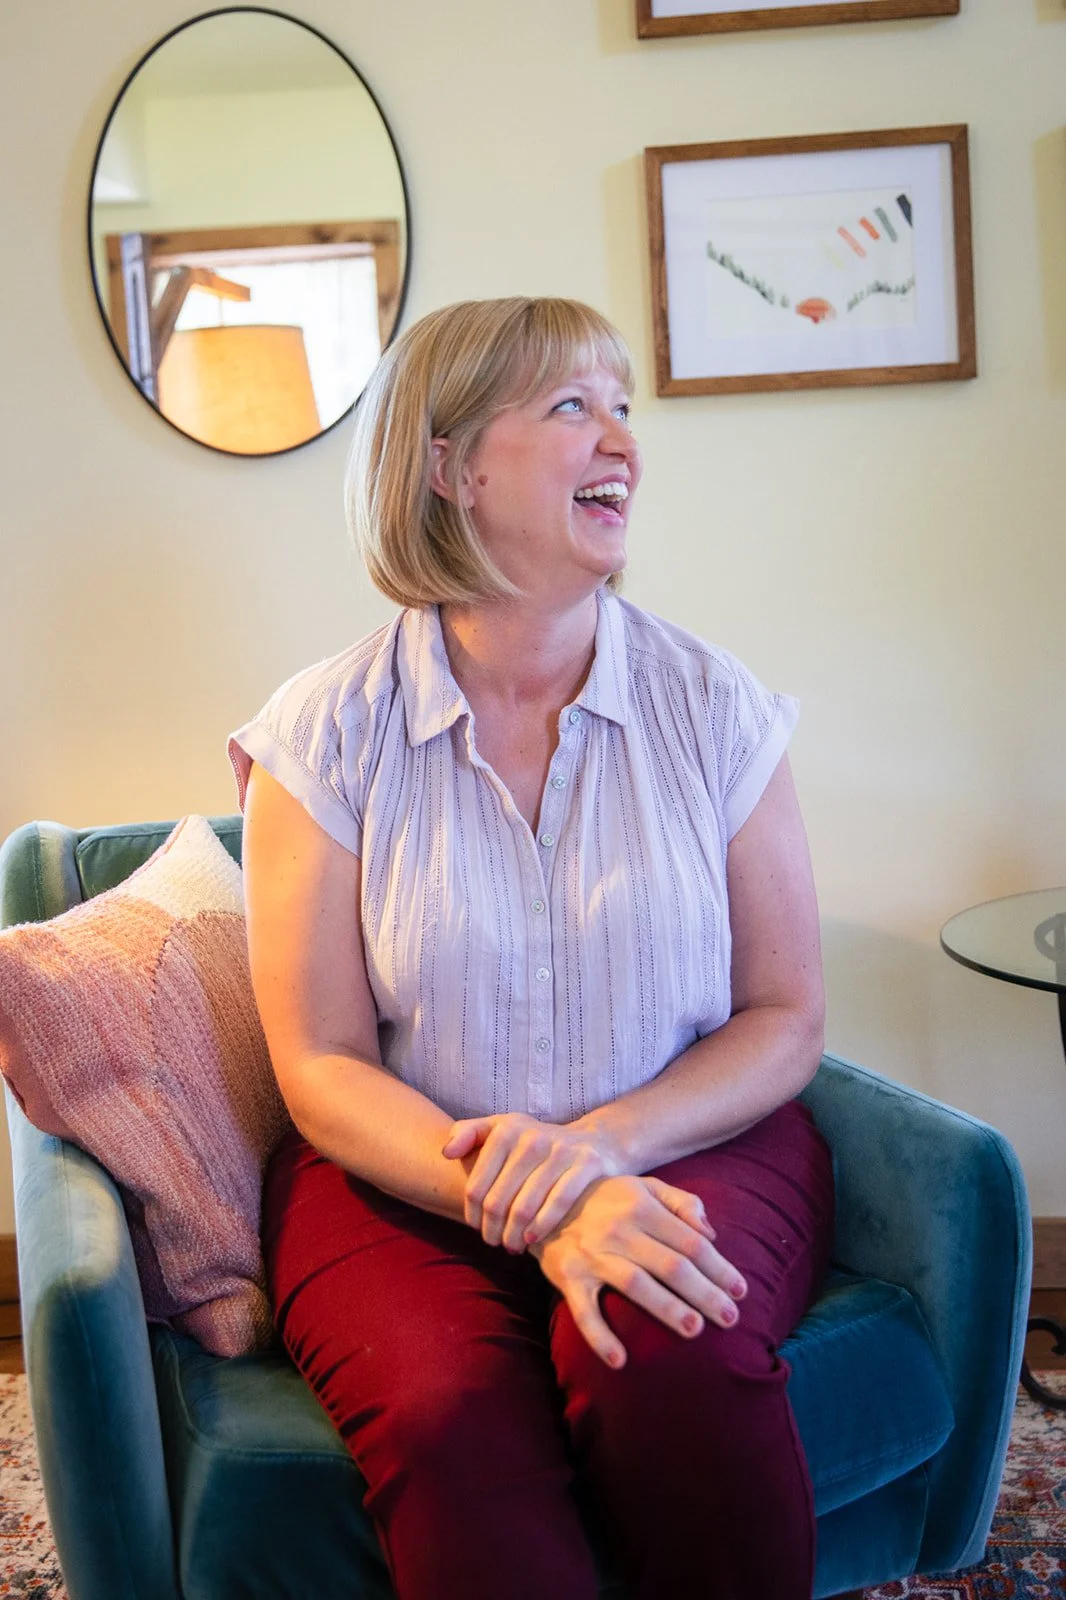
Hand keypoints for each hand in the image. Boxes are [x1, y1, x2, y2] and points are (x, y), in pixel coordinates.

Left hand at [441, 1113, 626, 1250]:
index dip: (471, 1215)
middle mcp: (532, 1137)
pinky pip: (559, 1202)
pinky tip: (532, 1239)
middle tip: (493, 1243)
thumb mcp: (501, 1129)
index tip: (476, 1227)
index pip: (476, 1186)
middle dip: (492, 1230)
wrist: (593, 1141)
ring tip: (511, 1246)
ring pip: (525, 1207)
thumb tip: (446, 1153)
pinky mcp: (586, 1163)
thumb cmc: (534, 1143)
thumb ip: (468, 1133)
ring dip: (513, 1236)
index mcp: (506, 1129)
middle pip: (498, 1201)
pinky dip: (542, 1226)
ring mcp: (561, 1150)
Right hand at [529, 1174, 746, 1368]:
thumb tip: (711, 1233)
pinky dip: (600, 1336)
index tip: (741, 1291)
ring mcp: (592, 1255)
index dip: (719, 1267)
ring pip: (636, 1284)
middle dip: (705, 1293)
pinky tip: (620, 1361)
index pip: (690, 1242)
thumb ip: (681, 1203)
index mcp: (642, 1207)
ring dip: (667, 1308)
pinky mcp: (568, 1277)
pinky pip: (584, 1311)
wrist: (543, 1196)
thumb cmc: (606, 1197)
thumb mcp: (644, 1186)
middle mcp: (619, 1230)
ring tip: (695, 1330)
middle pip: (671, 1265)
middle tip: (730, 1319)